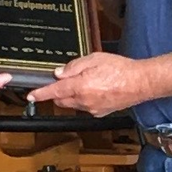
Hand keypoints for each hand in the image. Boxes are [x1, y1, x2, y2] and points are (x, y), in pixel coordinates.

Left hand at [29, 51, 145, 115]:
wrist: (140, 82)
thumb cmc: (121, 69)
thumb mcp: (94, 59)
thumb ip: (74, 66)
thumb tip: (59, 73)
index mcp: (80, 86)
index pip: (54, 92)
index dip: (40, 94)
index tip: (31, 96)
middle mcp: (84, 101)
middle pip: (61, 100)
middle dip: (58, 92)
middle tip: (64, 80)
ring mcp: (92, 109)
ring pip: (72, 105)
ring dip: (71, 96)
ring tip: (86, 82)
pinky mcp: (100, 113)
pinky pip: (84, 107)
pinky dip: (83, 100)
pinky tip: (95, 90)